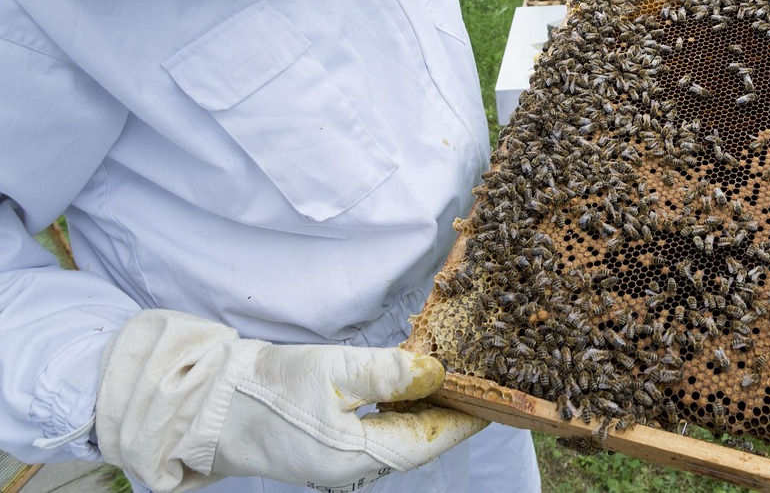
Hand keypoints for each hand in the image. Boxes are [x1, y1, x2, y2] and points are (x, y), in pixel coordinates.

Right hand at [95, 310, 483, 492]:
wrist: (205, 404)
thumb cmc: (266, 389)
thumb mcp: (333, 371)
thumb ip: (388, 373)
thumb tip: (437, 375)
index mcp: (359, 458)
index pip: (429, 440)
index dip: (464, 417)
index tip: (494, 397)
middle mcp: (352, 469)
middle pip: (417, 441)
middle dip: (448, 413)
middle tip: (478, 380)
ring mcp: (336, 463)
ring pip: (397, 437)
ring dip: (423, 410)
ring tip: (449, 378)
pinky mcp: (322, 448)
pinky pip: (374, 432)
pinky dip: (395, 410)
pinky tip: (405, 387)